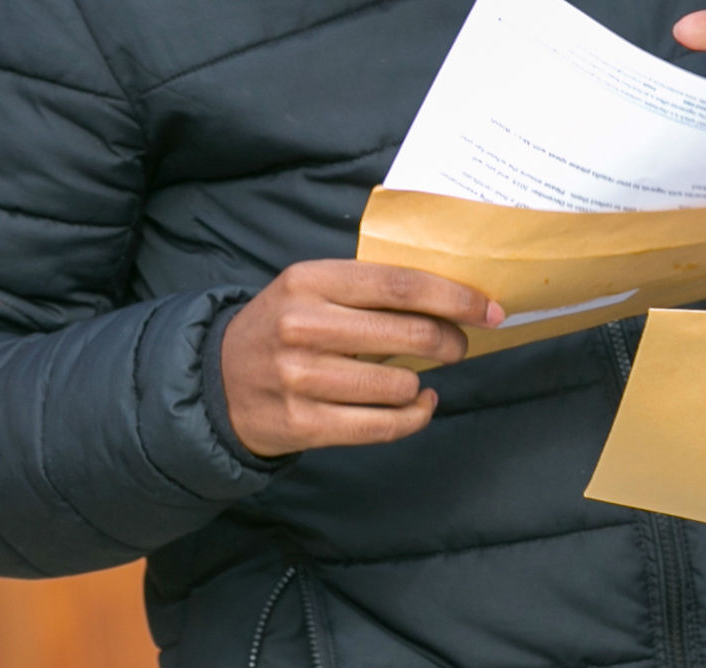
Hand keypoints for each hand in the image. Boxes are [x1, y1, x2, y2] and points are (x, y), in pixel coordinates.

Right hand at [220, 260, 503, 457]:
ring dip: (421, 384)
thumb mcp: (314, 290)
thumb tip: (454, 300)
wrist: (217, 381)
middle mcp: (302, 326)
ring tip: (417, 378)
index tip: (489, 309)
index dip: (454, 297)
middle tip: (459, 346)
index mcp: (310, 280)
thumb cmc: (286, 327)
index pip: (401, 285)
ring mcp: (299, 378)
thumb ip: (370, 290)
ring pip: (399, 386)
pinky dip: (414, 417)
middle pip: (409, 334)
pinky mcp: (302, 424)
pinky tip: (418, 405)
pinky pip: (382, 426)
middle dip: (451, 341)